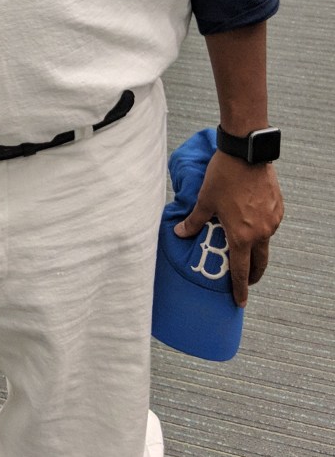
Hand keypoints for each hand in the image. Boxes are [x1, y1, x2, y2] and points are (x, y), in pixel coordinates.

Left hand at [173, 151, 283, 306]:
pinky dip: (261, 230)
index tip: (240, 302)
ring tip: (244, 249)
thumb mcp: (204, 200)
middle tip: (244, 282)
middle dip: (251, 275)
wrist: (246, 154)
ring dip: (256, 250)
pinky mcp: (278, 208)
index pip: (240, 270)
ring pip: (265, 243)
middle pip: (258, 263)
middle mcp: (261, 233)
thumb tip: (179, 233)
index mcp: (241, 236)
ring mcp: (272, 221)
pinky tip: (251, 222)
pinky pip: (269, 225)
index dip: (239, 288)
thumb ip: (194, 221)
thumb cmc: (223, 177)